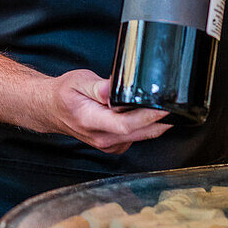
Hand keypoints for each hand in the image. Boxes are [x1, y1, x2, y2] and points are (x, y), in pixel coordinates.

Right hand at [47, 70, 170, 153]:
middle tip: (175, 104)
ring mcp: (106, 145)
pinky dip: (146, 128)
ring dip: (154, 124)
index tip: (163, 107)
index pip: (125, 124)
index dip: (148, 117)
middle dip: (159, 120)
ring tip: (162, 105)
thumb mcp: (78, 81)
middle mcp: (100, 137)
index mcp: (90, 120)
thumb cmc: (65, 94)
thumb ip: (98, 86)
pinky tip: (146, 114)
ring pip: (140, 137)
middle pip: (138, 133)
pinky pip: (136, 138)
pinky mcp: (112, 146)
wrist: (52, 109)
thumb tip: (113, 88)